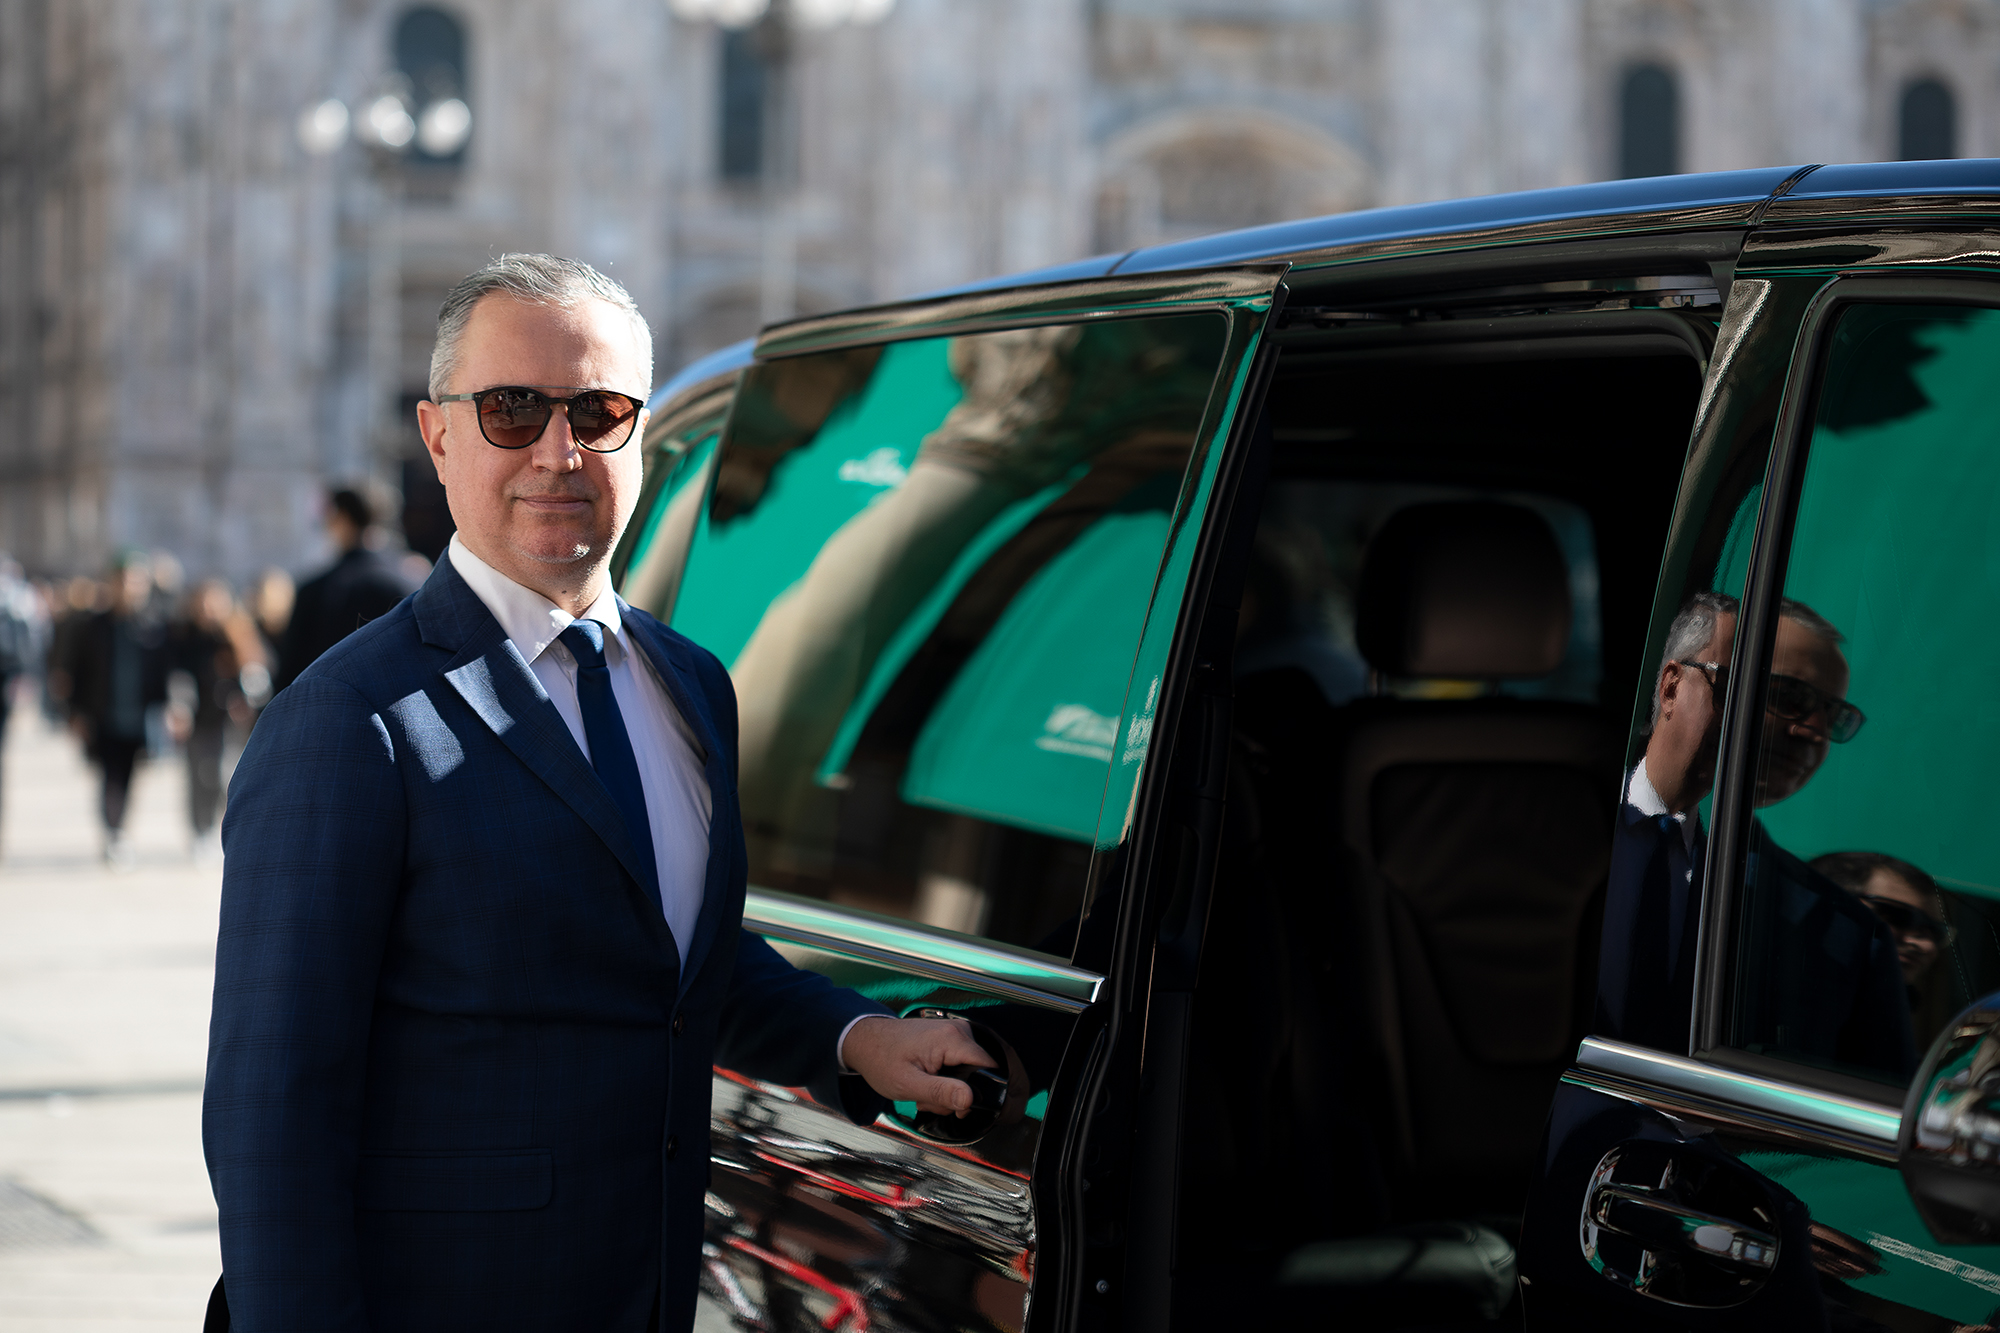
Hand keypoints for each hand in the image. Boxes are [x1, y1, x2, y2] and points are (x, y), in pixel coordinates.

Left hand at [839, 1016, 994, 1116]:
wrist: (864, 1041)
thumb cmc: (881, 1059)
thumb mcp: (909, 1085)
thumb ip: (941, 1093)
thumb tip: (969, 1100)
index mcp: (951, 1039)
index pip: (988, 1068)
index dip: (979, 1092)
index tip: (960, 1106)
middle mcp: (957, 1030)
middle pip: (977, 1073)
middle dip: (955, 1093)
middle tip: (929, 1099)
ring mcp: (954, 1032)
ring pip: (968, 1072)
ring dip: (947, 1088)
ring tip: (923, 1090)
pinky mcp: (949, 1038)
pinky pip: (959, 1064)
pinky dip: (944, 1078)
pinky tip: (927, 1082)